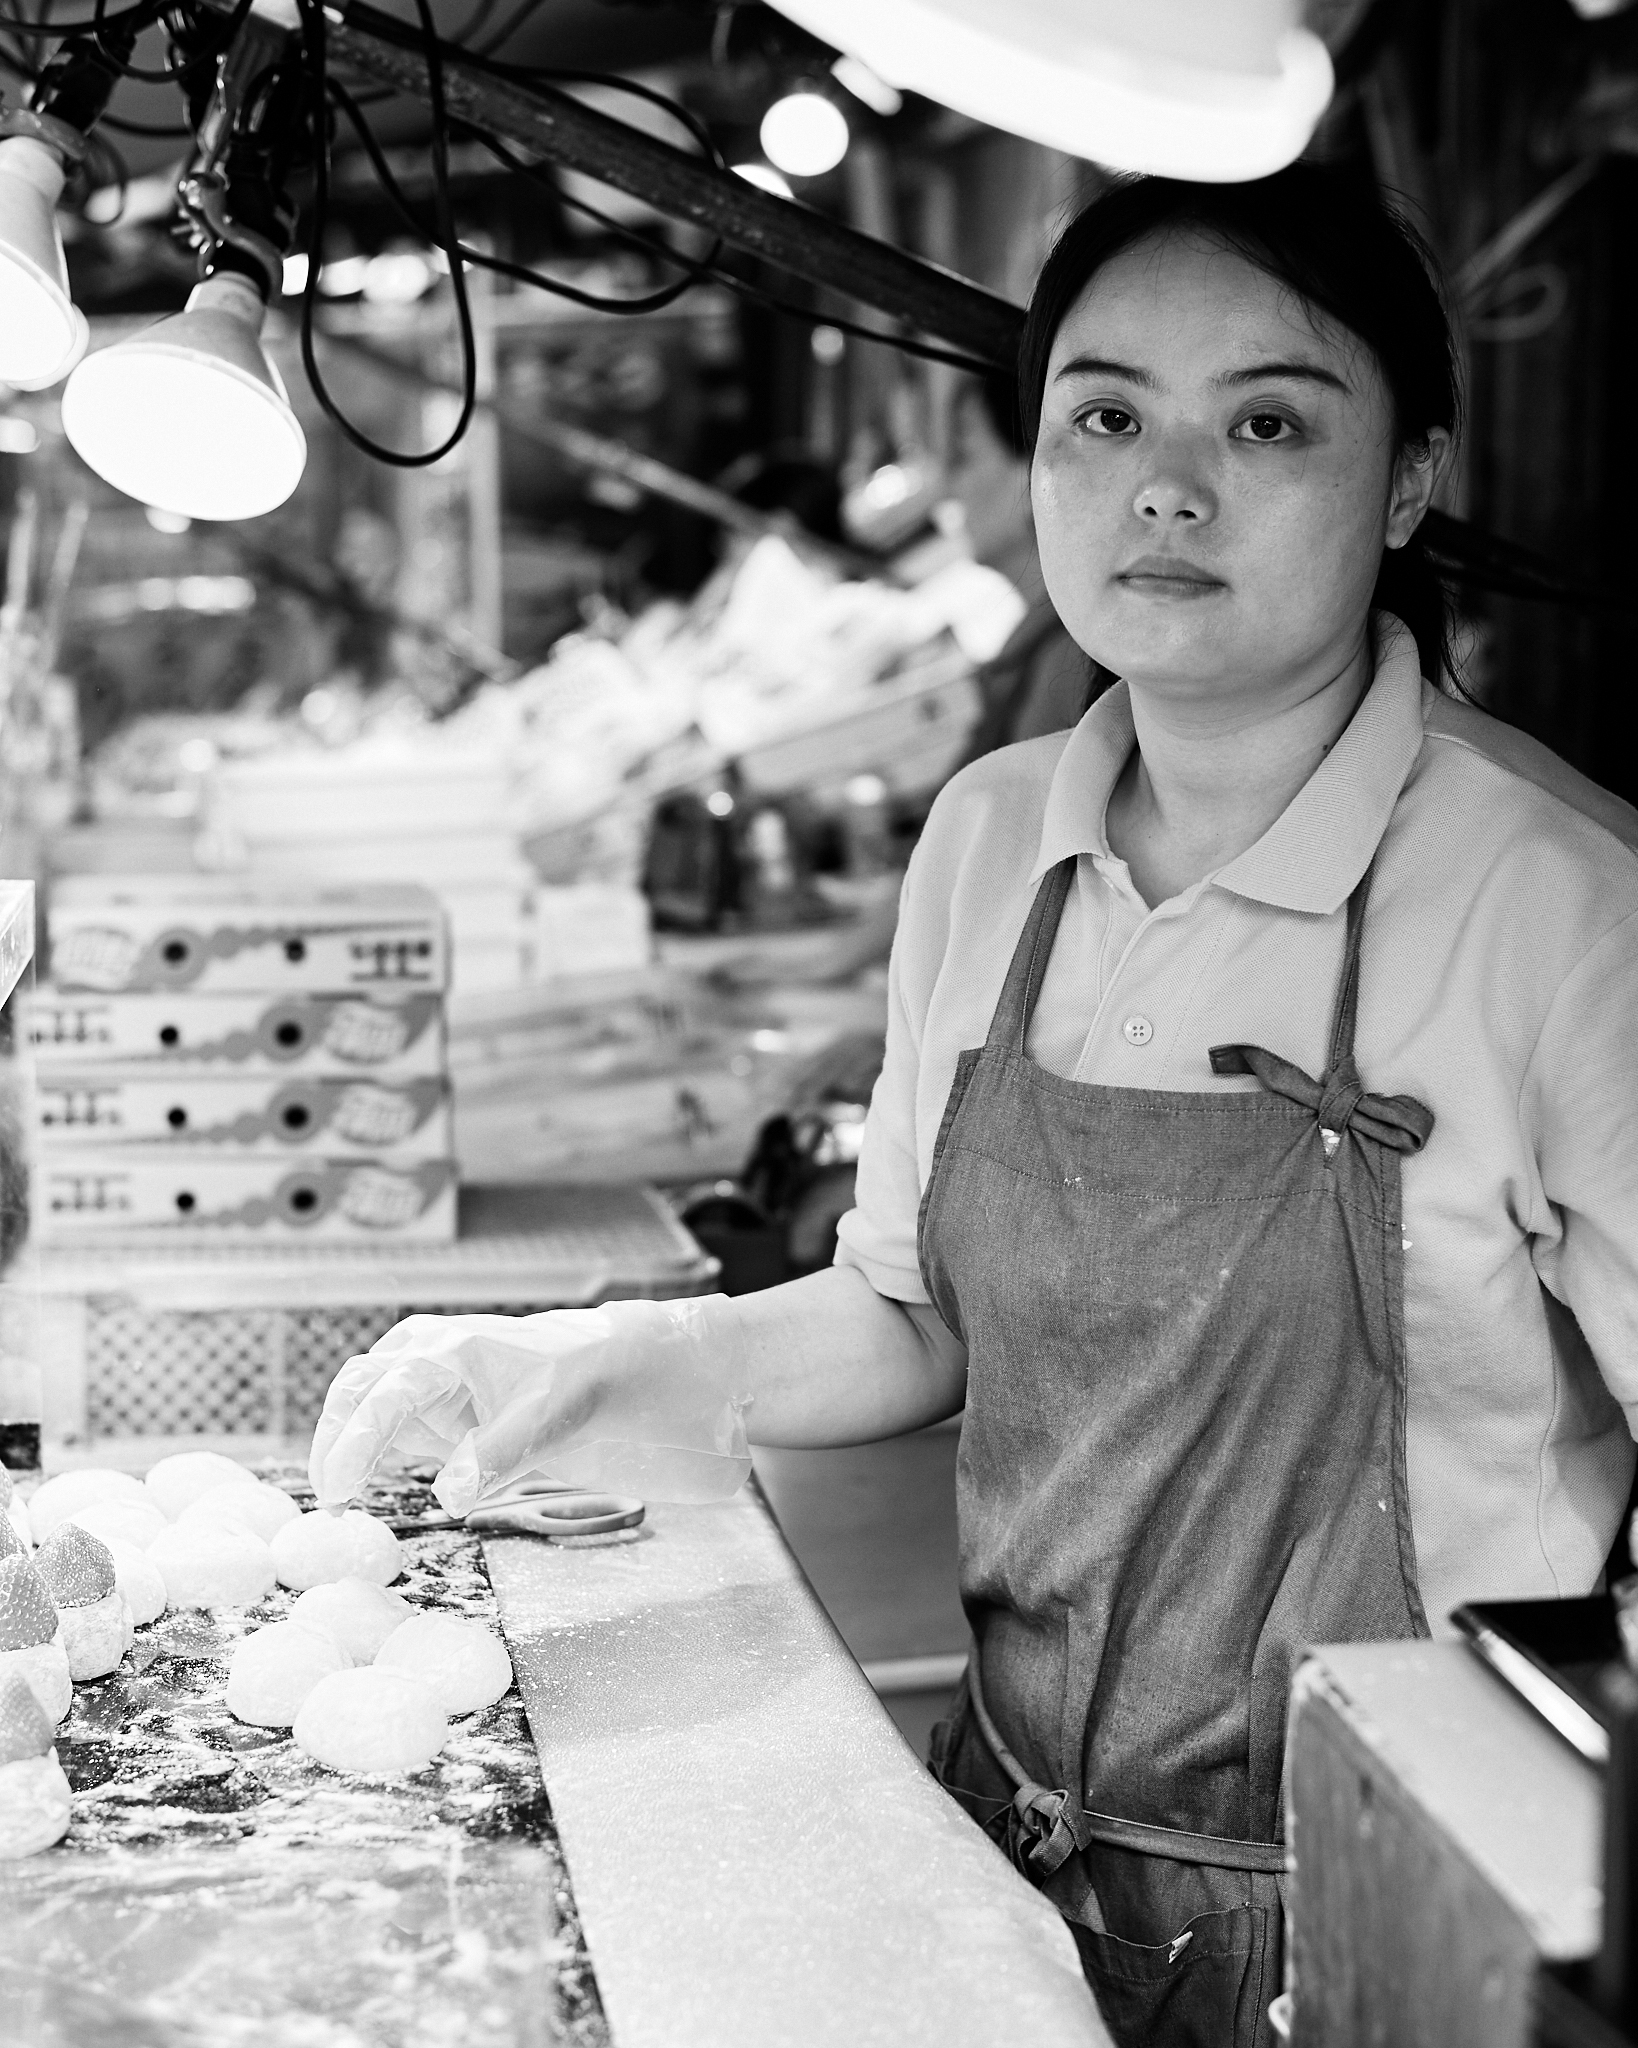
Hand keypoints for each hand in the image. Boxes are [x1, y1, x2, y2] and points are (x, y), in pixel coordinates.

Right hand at [308, 1295, 750, 1513]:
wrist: (625, 1367)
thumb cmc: (588, 1376)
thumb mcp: (552, 1415)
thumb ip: (496, 1453)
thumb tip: (445, 1497)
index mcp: (447, 1349)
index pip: (382, 1396)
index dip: (352, 1444)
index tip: (337, 1492)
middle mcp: (426, 1359)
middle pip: (355, 1393)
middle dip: (332, 1441)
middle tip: (329, 1502)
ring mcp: (430, 1384)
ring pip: (363, 1407)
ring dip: (345, 1446)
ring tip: (340, 1502)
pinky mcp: (441, 1412)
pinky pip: (390, 1431)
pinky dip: (370, 1455)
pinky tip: (367, 1489)